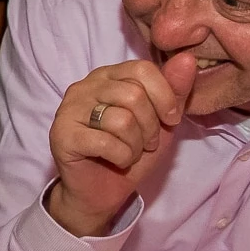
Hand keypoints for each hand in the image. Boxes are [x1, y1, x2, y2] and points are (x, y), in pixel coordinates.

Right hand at [45, 51, 196, 236]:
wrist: (103, 192)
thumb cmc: (131, 152)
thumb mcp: (162, 121)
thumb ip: (174, 90)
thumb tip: (187, 58)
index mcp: (107, 76)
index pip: (141, 69)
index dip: (164, 96)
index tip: (170, 120)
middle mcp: (84, 86)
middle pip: (133, 95)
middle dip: (150, 126)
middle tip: (146, 143)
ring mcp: (68, 109)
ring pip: (121, 120)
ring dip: (136, 145)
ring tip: (129, 153)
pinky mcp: (62, 135)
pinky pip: (107, 142)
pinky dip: (122, 158)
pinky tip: (115, 161)